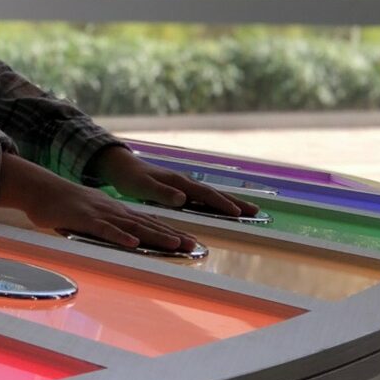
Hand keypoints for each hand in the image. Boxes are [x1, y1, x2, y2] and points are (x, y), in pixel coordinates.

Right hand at [0, 153, 201, 252]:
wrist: (41, 189)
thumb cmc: (65, 205)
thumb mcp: (93, 213)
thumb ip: (110, 224)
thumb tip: (127, 236)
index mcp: (117, 211)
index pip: (149, 222)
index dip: (170, 232)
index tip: (190, 243)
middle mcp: (114, 211)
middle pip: (148, 224)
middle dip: (172, 236)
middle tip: (194, 246)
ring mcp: (100, 214)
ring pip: (132, 226)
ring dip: (155, 236)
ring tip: (175, 246)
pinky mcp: (84, 220)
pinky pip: (105, 230)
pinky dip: (120, 237)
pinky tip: (133, 244)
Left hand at [89, 146, 259, 218]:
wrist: (123, 166)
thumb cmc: (131, 178)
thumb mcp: (142, 186)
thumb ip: (161, 193)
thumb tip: (183, 198)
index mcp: (179, 182)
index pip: (205, 194)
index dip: (221, 204)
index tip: (237, 213)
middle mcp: (186, 182)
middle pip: (215, 193)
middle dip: (236, 202)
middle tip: (256, 212)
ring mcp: (185, 185)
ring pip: (212, 195)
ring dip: (230, 202)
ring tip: (248, 211)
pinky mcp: (182, 189)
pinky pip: (204, 197)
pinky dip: (218, 202)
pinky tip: (224, 208)